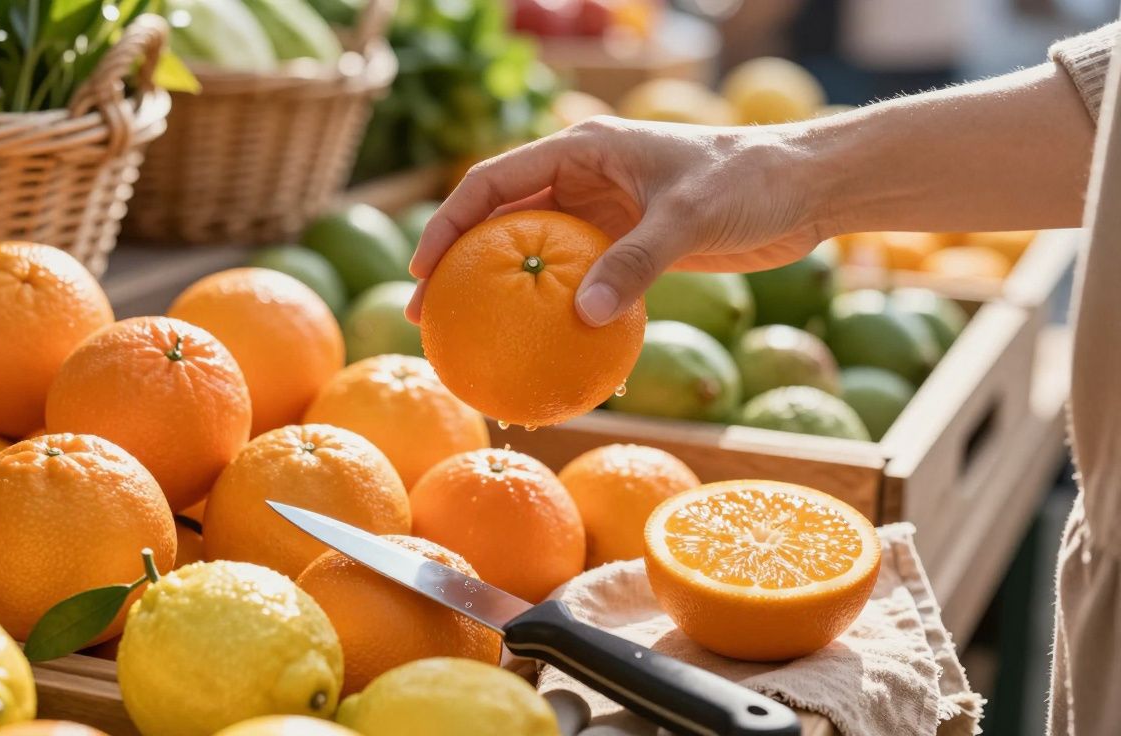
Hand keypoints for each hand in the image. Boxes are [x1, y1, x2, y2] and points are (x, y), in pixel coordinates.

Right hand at [406, 116, 832, 326]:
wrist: (803, 187)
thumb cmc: (749, 182)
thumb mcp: (689, 216)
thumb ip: (636, 263)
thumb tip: (583, 318)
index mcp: (582, 148)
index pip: (494, 180)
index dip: (450, 222)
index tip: (424, 268)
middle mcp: (583, 177)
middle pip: (500, 220)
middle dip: (458, 263)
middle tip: (426, 315)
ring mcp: (603, 213)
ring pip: (533, 252)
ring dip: (500, 291)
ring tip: (467, 338)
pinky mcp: (628, 245)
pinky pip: (575, 279)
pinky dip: (552, 308)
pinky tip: (539, 346)